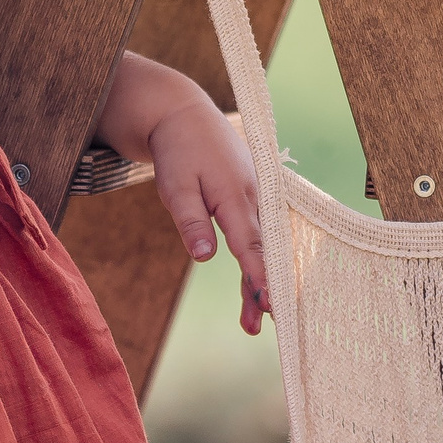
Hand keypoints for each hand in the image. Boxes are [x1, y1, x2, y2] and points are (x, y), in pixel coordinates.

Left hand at [95, 54, 269, 335]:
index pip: (250, 245)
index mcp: (235, 196)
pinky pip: (259, 234)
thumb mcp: (175, 185)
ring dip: (258, 280)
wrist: (185, 115)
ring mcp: (257, 197)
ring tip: (251, 320)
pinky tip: (257, 285)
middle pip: (261, 252)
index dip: (258, 277)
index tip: (267, 304)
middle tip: (253, 327)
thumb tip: (204, 258)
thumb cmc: (178, 151)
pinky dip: (258, 260)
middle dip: (259, 290)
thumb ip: (190, 221)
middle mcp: (255, 198)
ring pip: (261, 246)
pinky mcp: (253, 198)